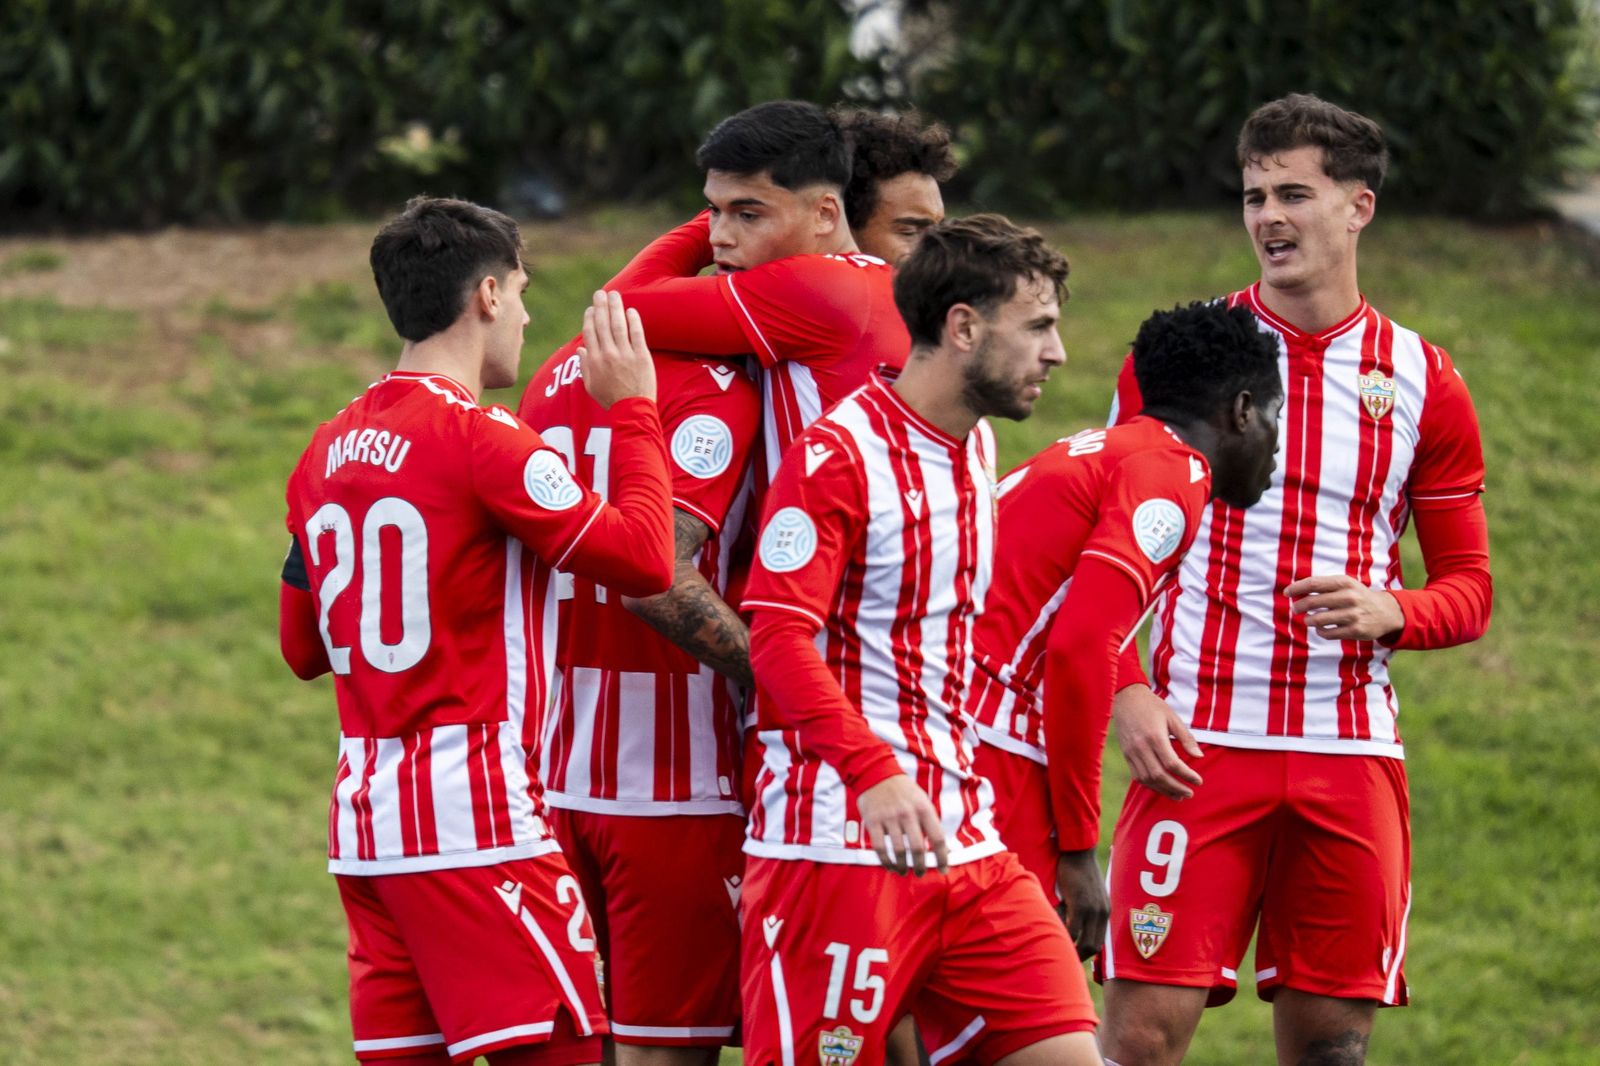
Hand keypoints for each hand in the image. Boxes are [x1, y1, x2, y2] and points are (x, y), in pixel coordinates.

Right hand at [578, 290, 656, 407]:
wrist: (631, 410)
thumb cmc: (610, 399)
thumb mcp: (591, 386)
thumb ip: (585, 366)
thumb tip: (581, 349)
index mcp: (594, 361)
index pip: (590, 332)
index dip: (590, 318)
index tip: (592, 308)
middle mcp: (607, 354)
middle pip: (603, 324)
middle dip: (601, 306)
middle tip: (600, 293)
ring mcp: (625, 354)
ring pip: (618, 325)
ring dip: (615, 307)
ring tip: (614, 294)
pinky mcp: (641, 356)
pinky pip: (636, 334)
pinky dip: (633, 321)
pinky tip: (630, 310)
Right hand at [857, 774, 948, 875]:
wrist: (875, 772)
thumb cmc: (902, 789)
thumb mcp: (921, 799)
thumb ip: (929, 820)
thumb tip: (939, 847)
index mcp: (924, 808)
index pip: (938, 838)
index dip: (942, 857)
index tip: (943, 869)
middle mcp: (908, 813)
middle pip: (918, 848)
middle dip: (921, 866)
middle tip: (921, 873)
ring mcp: (889, 818)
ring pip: (899, 851)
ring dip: (903, 866)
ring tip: (904, 872)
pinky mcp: (873, 821)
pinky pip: (880, 848)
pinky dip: (886, 861)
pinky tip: (890, 866)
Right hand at [1056, 849, 1108, 960]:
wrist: (1077, 851)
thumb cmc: (1077, 870)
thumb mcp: (1086, 892)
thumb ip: (1083, 908)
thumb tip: (1071, 924)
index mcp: (1105, 911)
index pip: (1099, 942)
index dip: (1085, 952)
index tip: (1072, 955)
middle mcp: (1102, 913)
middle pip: (1094, 947)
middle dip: (1079, 956)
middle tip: (1064, 956)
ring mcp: (1093, 910)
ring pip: (1085, 942)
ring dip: (1072, 949)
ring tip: (1058, 948)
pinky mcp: (1081, 904)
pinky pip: (1073, 930)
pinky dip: (1065, 936)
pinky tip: (1054, 934)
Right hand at [1112, 684, 1202, 799]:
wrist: (1125, 698)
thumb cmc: (1152, 706)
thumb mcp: (1173, 718)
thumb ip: (1186, 738)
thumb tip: (1199, 757)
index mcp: (1155, 736)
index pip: (1172, 763)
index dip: (1186, 775)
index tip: (1198, 781)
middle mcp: (1141, 747)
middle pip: (1159, 775)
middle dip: (1176, 788)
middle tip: (1190, 794)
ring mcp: (1131, 752)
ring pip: (1147, 779)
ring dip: (1164, 790)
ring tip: (1179, 796)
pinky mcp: (1126, 755)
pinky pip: (1138, 776)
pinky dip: (1151, 785)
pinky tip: (1162, 788)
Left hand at [1285, 574, 1403, 641]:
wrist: (1386, 612)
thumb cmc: (1358, 596)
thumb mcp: (1346, 584)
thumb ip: (1324, 585)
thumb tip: (1295, 590)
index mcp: (1344, 582)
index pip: (1313, 583)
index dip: (1297, 588)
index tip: (1286, 593)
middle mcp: (1349, 597)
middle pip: (1312, 602)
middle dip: (1299, 606)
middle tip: (1296, 609)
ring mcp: (1353, 614)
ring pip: (1318, 619)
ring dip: (1309, 620)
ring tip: (1309, 620)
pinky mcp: (1355, 630)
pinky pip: (1328, 633)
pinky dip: (1320, 631)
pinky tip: (1321, 628)